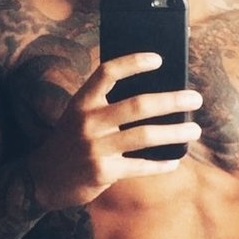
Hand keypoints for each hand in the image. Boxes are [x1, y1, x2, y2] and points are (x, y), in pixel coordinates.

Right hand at [28, 52, 202, 209]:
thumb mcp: (79, 116)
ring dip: (175, 132)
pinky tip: (174, 160)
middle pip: (137, 105)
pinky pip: (140, 166)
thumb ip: (106, 105)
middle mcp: (88, 122)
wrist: (42, 179)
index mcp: (82, 102)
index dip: (133, 62)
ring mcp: (96, 148)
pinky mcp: (103, 172)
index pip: (107, 72)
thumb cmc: (71, 141)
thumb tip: (155, 96)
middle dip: (171, 100)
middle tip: (195, 98)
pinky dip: (160, 164)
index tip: (159, 59)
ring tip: (194, 130)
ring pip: (145, 136)